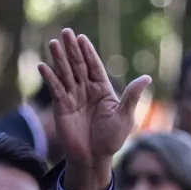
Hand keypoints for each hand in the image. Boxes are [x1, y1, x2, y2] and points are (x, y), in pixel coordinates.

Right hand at [37, 28, 151, 189]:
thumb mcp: (125, 116)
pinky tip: (43, 66)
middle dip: (73, 49)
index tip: (82, 38)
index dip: (88, 52)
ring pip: (65, 73)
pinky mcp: (61, 106)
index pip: (94, 66)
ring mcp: (73, 96)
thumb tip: (147, 78)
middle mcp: (86, 90)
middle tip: (66, 32)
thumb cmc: (111, 139)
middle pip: (78, 65)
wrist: (94, 157)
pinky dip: (50, 78)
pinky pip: (55, 89)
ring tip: (54, 42)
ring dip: (59, 58)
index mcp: (102, 89)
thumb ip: (132, 96)